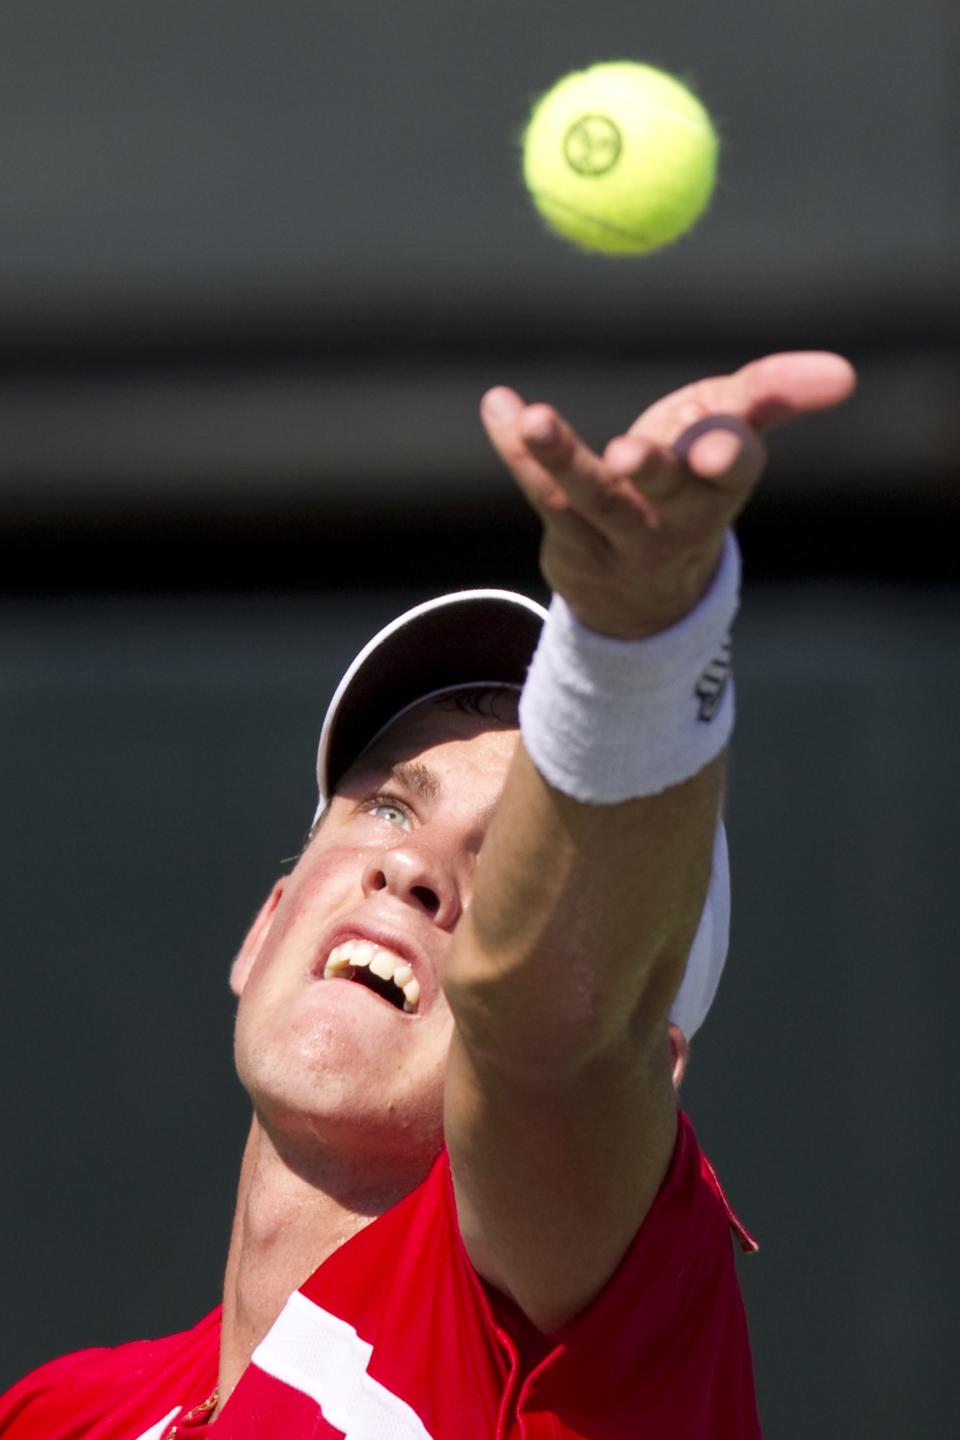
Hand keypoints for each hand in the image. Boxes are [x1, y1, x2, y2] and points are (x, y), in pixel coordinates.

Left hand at [480, 351, 856, 638]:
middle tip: (627, 454)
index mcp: (721, 487)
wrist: (642, 593)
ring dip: (562, 457)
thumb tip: (845, 373)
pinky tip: (499, 405)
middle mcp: (672, 517)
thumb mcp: (733, 439)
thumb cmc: (693, 489)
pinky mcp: (569, 537)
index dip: (728, 455)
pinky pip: (541, 490)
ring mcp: (616, 533)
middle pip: (662, 492)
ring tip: (536, 418)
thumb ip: (776, 397)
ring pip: (588, 497)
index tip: (720, 446)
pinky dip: (516, 448)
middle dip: (651, 470)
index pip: (733, 469)